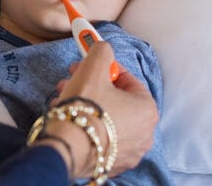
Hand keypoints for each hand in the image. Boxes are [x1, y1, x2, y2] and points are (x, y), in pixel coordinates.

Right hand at [48, 42, 157, 175]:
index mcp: (147, 110)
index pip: (128, 80)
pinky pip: (100, 138)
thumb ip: (102, 51)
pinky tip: (69, 119)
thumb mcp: (93, 67)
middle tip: (73, 79)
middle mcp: (145, 134)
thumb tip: (103, 47)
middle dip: (92, 86)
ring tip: (64, 98)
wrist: (66, 148)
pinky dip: (87, 126)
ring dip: (86, 105)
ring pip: (107, 119)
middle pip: (116, 100)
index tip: (89, 65)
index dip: (105, 69)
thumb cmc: (85, 107)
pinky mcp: (110, 164)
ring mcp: (129, 152)